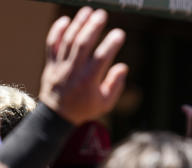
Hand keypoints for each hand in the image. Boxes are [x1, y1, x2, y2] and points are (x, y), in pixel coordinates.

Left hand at [39, 7, 127, 124]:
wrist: (58, 115)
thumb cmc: (85, 108)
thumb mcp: (106, 103)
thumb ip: (116, 84)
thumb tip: (123, 67)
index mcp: (89, 81)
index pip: (101, 58)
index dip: (111, 44)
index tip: (119, 33)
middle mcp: (74, 71)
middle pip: (82, 44)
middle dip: (92, 27)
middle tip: (102, 14)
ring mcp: (60, 66)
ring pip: (68, 41)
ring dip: (78, 23)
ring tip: (88, 11)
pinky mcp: (51, 63)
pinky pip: (52, 44)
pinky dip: (57, 31)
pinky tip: (66, 20)